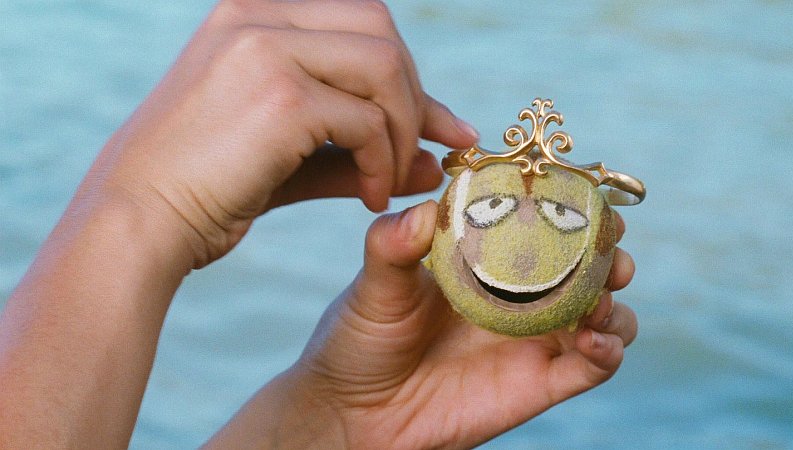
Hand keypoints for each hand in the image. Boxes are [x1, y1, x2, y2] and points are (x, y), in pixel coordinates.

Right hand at [88, 0, 478, 267]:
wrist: (139, 221)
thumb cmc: (207, 188)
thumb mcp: (293, 156)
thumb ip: (363, 149)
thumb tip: (433, 160)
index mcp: (253, 16)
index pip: (359, 22)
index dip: (407, 73)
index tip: (441, 126)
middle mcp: (259, 16)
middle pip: (381, 30)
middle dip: (413, 94)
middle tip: (417, 153)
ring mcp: (267, 47)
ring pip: (385, 67)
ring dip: (400, 130)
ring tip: (383, 184)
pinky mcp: (281, 95)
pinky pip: (367, 119)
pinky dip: (383, 161)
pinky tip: (369, 198)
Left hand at [209, 201, 637, 448]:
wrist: (355, 413)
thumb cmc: (361, 340)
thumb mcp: (373, 284)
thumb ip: (394, 244)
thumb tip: (426, 210)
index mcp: (484, 259)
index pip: (540, 219)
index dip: (568, 202)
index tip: (582, 189)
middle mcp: (517, 294)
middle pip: (585, 262)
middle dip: (607, 246)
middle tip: (608, 241)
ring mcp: (532, 339)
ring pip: (604, 312)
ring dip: (615, 299)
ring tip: (601, 296)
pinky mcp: (540, 384)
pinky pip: (593, 366)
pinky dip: (610, 349)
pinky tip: (594, 339)